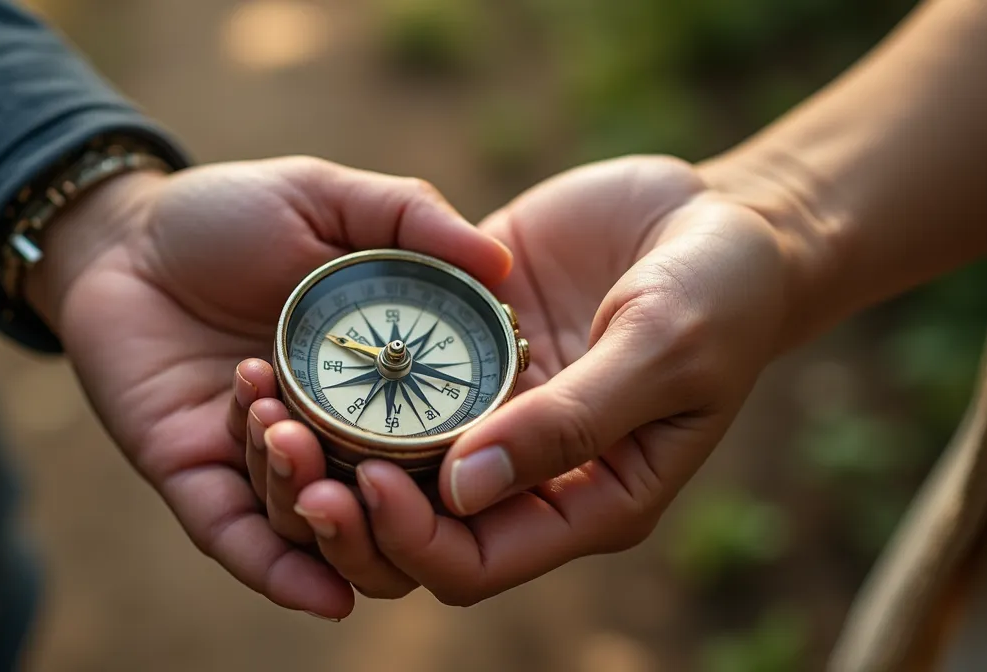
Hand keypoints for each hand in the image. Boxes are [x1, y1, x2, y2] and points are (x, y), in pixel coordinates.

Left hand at [23, 156, 511, 618]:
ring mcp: (258, 458)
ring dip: (311, 497)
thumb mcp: (326, 199)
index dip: (469, 455)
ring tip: (290, 437)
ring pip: (308, 520)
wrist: (118, 231)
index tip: (491, 443)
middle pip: (379, 502)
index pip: (435, 435)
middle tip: (377, 473)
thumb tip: (501, 264)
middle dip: (384, 503)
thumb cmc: (226, 213)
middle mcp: (325, 429)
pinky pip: (239, 540)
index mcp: (369, 375)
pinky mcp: (194, 476)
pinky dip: (281, 574)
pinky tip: (325, 597)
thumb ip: (410, 218)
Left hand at [274, 154, 807, 605]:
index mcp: (586, 500)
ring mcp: (488, 414)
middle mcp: (525, 473)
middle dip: (346, 512)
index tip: (369, 482)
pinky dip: (337, 386)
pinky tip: (291, 359)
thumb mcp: (661, 348)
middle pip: (413, 534)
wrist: (714, 216)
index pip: (476, 563)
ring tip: (268, 410)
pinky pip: (388, 388)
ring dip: (323, 454)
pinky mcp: (463, 353)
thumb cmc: (718, 292)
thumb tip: (464, 493)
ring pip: (385, 466)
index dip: (413, 540)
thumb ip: (571, 422)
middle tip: (289, 456)